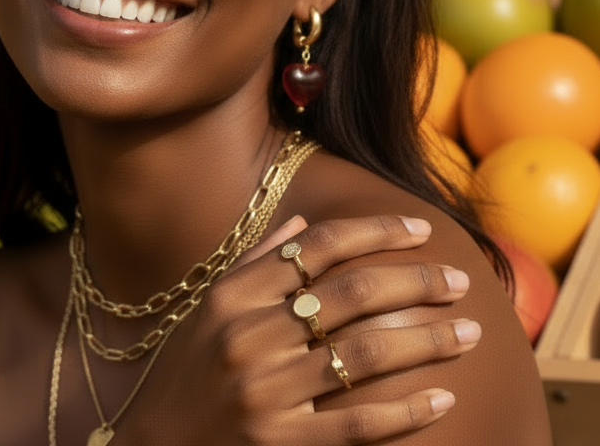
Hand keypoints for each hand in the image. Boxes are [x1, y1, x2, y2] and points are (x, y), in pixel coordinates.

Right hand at [148, 214, 478, 444]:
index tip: (420, 229)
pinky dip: (406, 410)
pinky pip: (358, 423)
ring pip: (366, 353)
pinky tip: (444, 398)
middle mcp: (251, 336)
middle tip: (460, 280)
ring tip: (470, 332)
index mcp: (234, 297)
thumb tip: (304, 230)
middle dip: (417, 282)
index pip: (320, 247)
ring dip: (428, 340)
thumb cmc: (184, 373)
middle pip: (353, 292)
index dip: (376, 231)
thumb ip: (255, 264)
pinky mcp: (281, 444)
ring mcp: (267, 392)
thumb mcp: (208, 309)